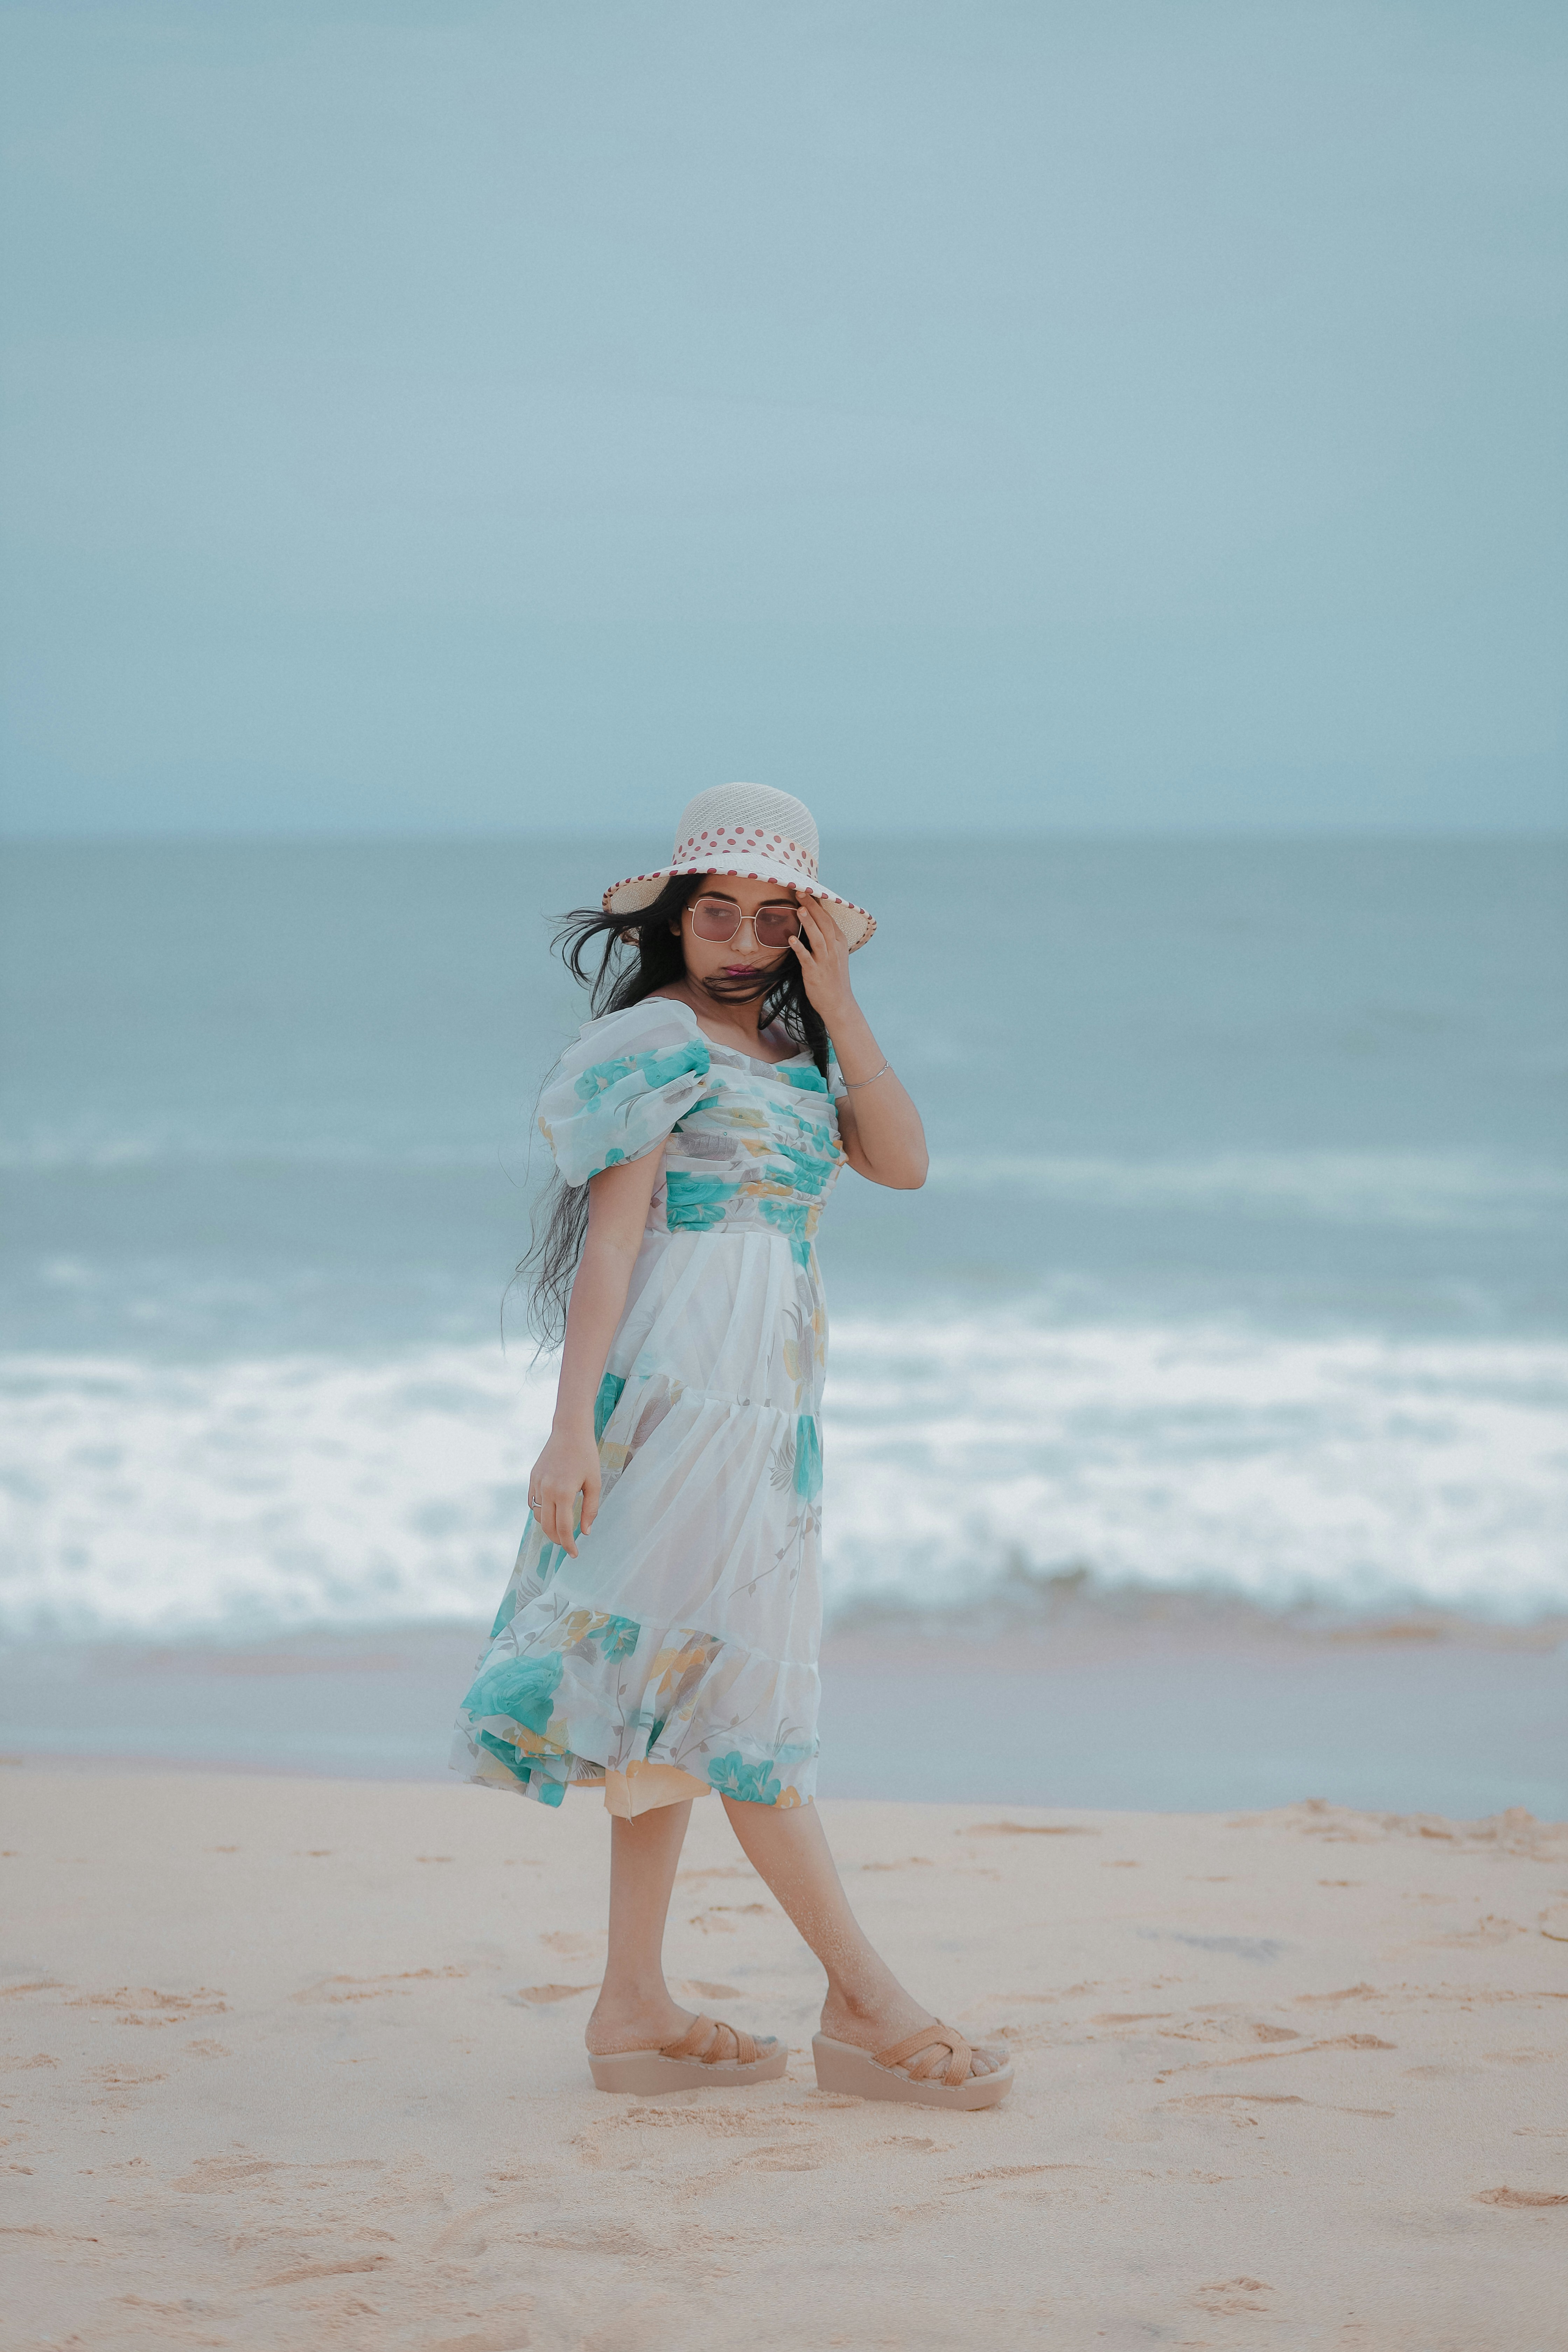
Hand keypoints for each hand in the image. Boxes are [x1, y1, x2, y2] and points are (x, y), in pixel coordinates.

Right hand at [526, 1426, 601, 1557]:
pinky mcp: (532, 1478)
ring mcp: (536, 1484)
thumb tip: (586, 1532)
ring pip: (538, 1515)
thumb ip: (590, 1509)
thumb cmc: (586, 1456)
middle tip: (568, 1544)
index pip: (563, 1529)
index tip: (574, 1554)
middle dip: (557, 1539)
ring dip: (548, 1525)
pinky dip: (540, 1512)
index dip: (568, 1545)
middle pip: (547, 1526)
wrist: (569, 1430)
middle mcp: (546, 1490)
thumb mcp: (594, 1483)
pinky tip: (551, 1512)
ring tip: (561, 1527)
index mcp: (563, 1493)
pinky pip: (532, 1502)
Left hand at [790, 892, 854, 1024]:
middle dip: (812, 907)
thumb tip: (813, 923)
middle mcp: (834, 950)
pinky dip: (800, 948)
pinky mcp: (815, 973)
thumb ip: (826, 939)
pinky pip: (807, 958)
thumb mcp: (834, 955)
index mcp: (839, 943)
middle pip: (824, 924)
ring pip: (818, 937)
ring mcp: (825, 961)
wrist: (839, 1004)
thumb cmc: (833, 978)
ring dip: (808, 922)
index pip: (829, 919)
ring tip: (799, 908)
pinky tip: (791, 939)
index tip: (808, 890)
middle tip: (800, 891)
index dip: (818, 905)